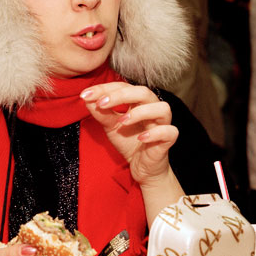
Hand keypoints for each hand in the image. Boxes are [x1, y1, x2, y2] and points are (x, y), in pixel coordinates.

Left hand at [80, 81, 183, 221]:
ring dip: (141, 112)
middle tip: (101, 103)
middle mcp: (152, 108)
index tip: (85, 95)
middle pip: (143, 92)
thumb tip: (87, 99)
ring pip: (162, 108)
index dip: (105, 89)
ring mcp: (162, 124)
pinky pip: (169, 132)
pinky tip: (141, 137)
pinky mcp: (168, 140)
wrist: (142, 168)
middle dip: (120, 95)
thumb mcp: (110, 127)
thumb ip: (101, 113)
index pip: (123, 87)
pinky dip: (155, 133)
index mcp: (138, 102)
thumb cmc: (129, 142)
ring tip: (122, 121)